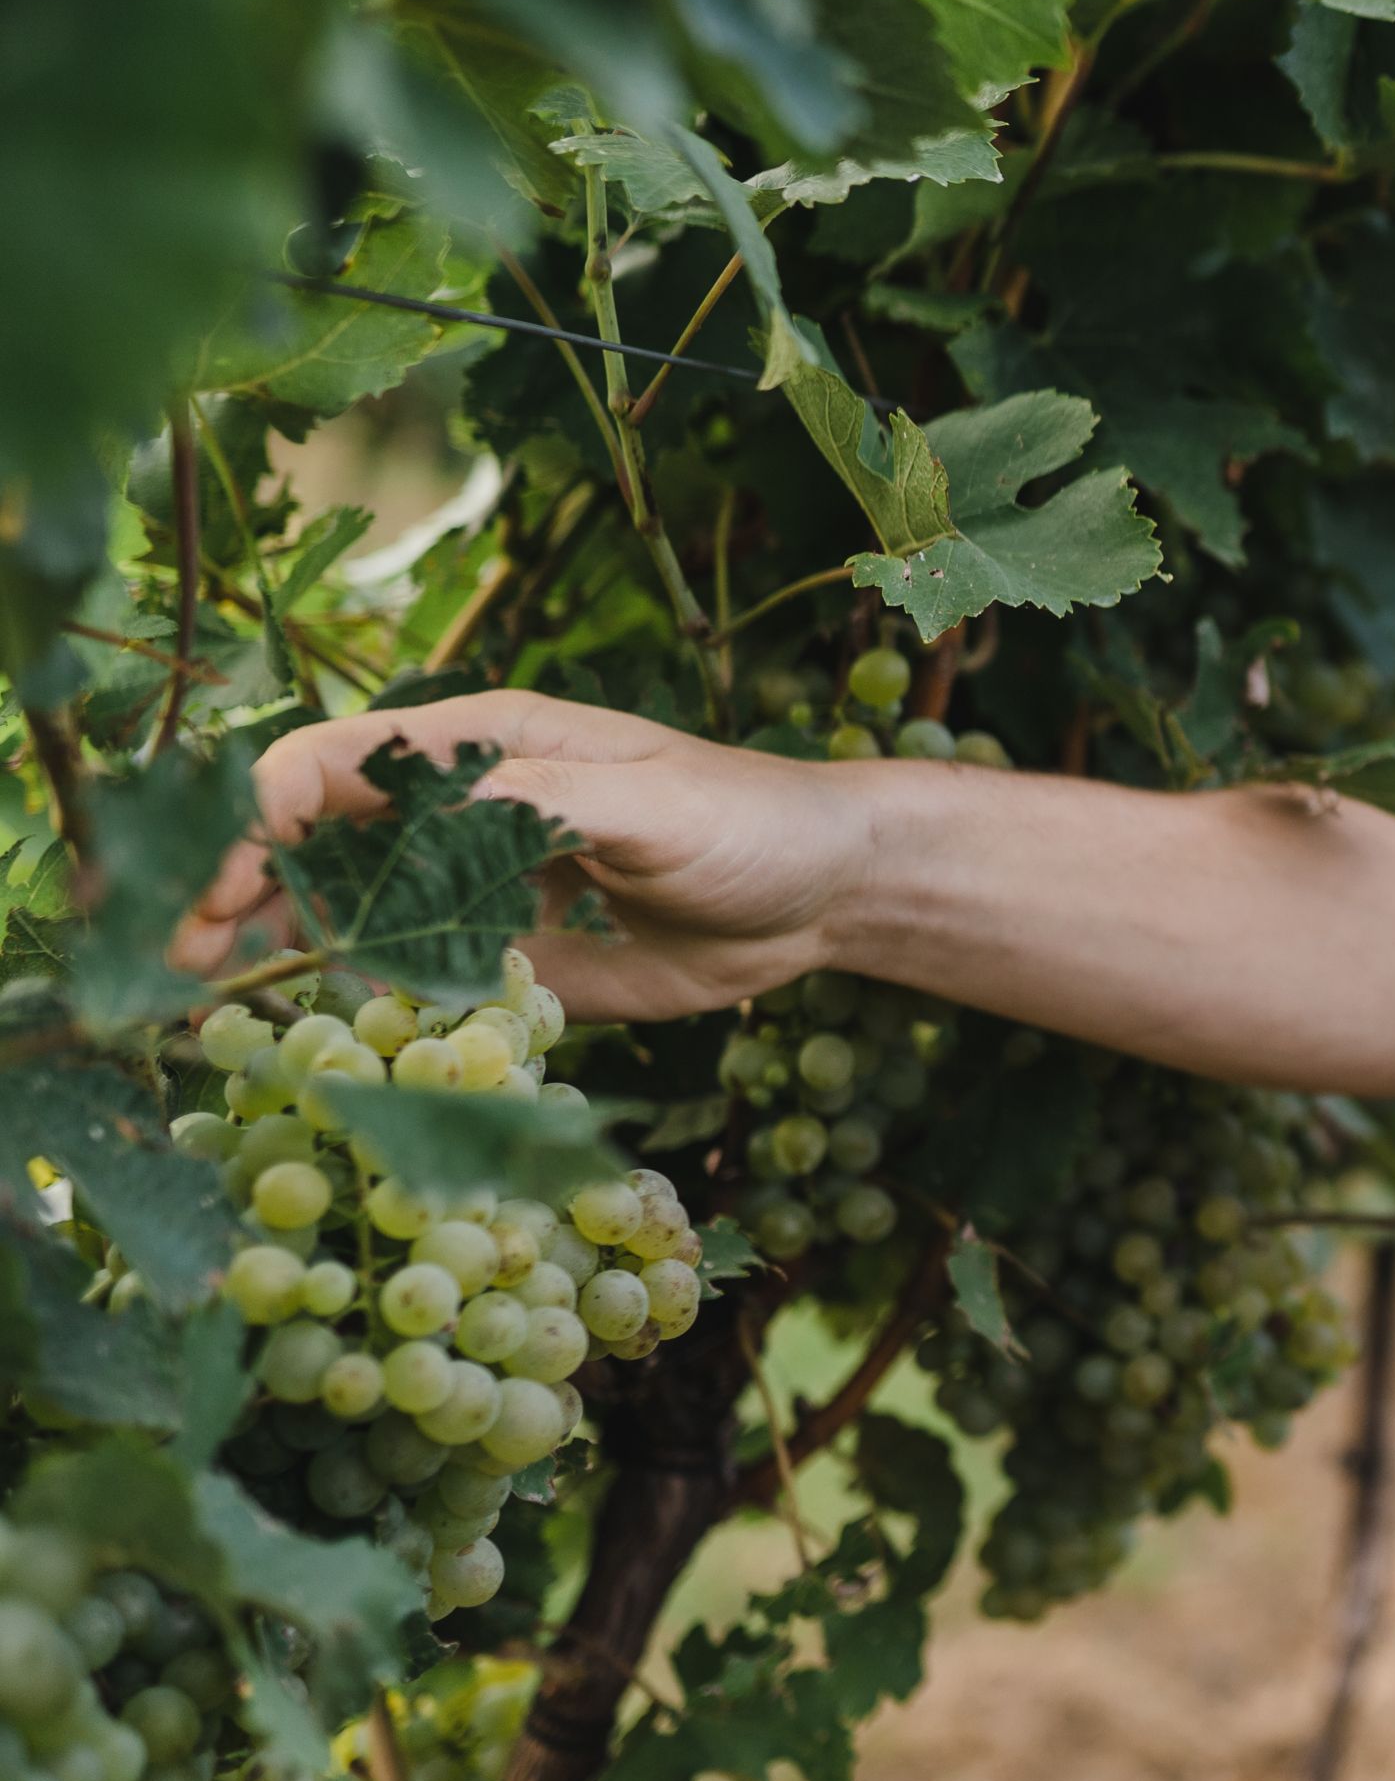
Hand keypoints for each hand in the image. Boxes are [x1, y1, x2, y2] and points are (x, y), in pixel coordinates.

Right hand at [176, 689, 878, 1020]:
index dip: (261, 812)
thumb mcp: (649, 800)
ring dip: (276, 946)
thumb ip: (539, 799)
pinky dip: (356, 1000)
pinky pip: (410, 978)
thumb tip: (432, 808)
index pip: (331, 763)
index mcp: (479, 744)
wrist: (822, 893)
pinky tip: (319, 1036)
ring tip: (215, 1000)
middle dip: (237, 886)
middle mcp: (457, 811)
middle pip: (310, 838)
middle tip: (185, 958)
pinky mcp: (503, 958)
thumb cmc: (744, 819)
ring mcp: (473, 887)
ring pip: (344, 908)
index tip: (231, 878)